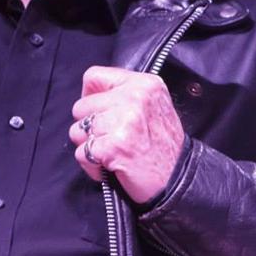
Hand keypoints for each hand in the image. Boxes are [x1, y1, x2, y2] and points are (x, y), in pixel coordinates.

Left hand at [71, 67, 185, 201]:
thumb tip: (89, 92)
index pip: (94, 76)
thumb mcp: (154, 105)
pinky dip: (91, 165)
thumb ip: (124, 93)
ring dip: (90, 146)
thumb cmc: (163, 146)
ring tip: (112, 153)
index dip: (90, 96)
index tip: (100, 112)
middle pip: (81, 106)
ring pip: (77, 130)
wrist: (178, 179)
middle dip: (89, 126)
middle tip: (112, 138)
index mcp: (144, 84)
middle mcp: (135, 98)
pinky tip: (111, 166)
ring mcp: (123, 122)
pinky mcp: (114, 147)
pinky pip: (82, 153)